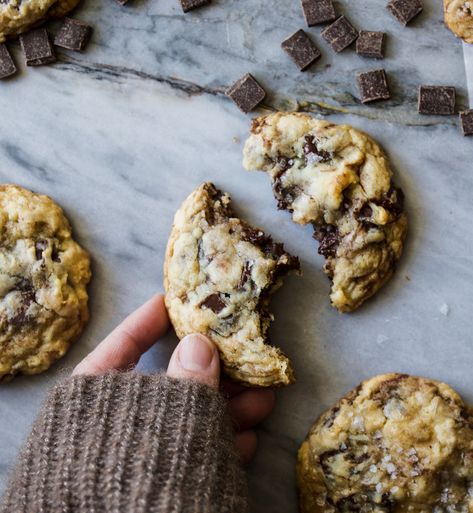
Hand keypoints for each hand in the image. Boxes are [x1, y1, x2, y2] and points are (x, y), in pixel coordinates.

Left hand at [73, 294, 274, 461]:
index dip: (148, 321)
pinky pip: (195, 456)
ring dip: (230, 410)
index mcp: (92, 403)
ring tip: (264, 399)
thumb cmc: (132, 474)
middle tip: (245, 356)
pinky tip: (248, 440)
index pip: (121, 348)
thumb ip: (184, 380)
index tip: (173, 300)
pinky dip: (222, 446)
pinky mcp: (159, 484)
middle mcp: (113, 428)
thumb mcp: (161, 418)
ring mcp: (137, 457)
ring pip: (190, 423)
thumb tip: (200, 343)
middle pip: (170, 387)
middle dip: (215, 373)